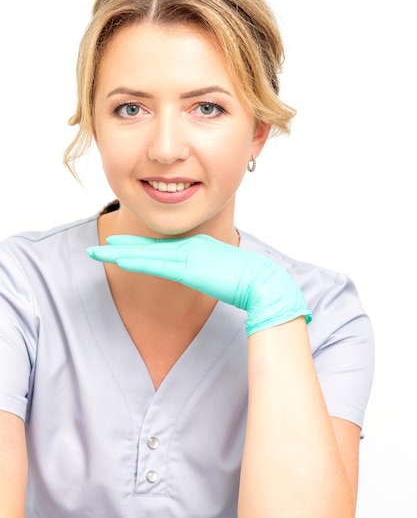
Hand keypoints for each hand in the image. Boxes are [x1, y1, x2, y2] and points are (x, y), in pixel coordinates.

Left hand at [87, 234, 310, 335]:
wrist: (263, 282)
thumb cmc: (250, 281)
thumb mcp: (224, 274)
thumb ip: (210, 273)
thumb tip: (204, 277)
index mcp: (199, 248)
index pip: (163, 248)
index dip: (140, 247)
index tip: (122, 247)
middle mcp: (191, 247)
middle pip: (150, 247)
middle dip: (124, 247)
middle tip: (100, 247)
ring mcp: (189, 255)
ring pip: (147, 254)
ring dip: (121, 253)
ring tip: (99, 252)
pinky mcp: (189, 268)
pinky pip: (156, 265)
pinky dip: (136, 261)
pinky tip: (118, 260)